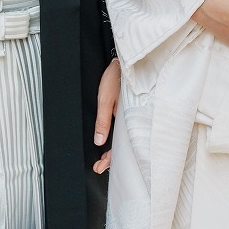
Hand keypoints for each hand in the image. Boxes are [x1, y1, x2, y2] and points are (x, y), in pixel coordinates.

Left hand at [93, 58, 120, 174]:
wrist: (125, 60)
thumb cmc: (117, 77)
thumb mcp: (106, 99)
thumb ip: (103, 121)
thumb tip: (99, 141)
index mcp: (126, 119)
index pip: (118, 145)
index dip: (109, 158)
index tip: (98, 167)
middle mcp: (130, 119)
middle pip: (122, 144)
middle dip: (111, 157)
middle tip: (99, 167)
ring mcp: (129, 114)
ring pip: (123, 137)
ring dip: (114, 147)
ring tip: (103, 158)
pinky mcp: (128, 109)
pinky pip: (123, 127)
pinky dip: (117, 136)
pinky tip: (112, 139)